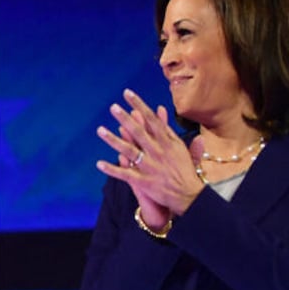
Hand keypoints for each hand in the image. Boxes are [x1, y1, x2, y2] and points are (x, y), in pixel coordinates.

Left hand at [96, 89, 204, 221]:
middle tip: (113, 107)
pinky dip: (112, 169)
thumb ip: (169, 130)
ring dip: (113, 140)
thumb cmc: (185, 171)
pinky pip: (124, 174)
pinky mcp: (144, 182)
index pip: (151, 120)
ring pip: (128, 150)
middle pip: (139, 132)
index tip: (127, 94)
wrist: (189, 196)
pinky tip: (99, 164)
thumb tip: (162, 110)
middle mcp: (158, 152)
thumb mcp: (181, 148)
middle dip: (125, 119)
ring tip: (100, 130)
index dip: (139, 105)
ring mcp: (150, 167)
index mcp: (168, 142)